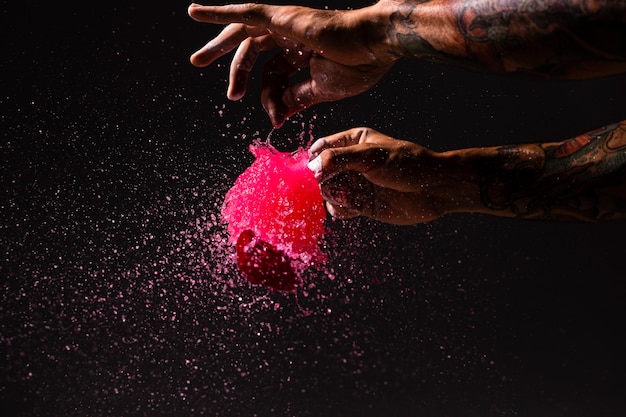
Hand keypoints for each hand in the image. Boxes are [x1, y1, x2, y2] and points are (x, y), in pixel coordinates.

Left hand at [188, 2, 397, 126]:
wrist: (374, 47)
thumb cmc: (357, 66)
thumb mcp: (321, 91)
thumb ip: (297, 98)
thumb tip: (279, 115)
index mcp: (299, 54)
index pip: (272, 77)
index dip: (270, 100)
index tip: (276, 119)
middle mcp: (288, 37)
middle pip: (251, 51)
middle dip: (235, 71)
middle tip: (228, 94)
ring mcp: (283, 24)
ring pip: (242, 33)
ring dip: (217, 46)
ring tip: (197, 61)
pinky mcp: (281, 17)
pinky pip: (245, 13)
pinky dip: (219, 12)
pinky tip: (196, 12)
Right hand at [307, 128, 467, 224]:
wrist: (432, 190)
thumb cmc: (406, 164)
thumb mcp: (370, 156)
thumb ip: (338, 159)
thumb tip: (311, 169)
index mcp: (353, 141)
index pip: (321, 147)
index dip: (313, 159)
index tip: (312, 171)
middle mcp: (351, 162)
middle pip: (321, 173)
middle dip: (324, 182)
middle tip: (333, 187)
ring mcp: (356, 183)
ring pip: (328, 191)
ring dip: (332, 197)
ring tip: (348, 198)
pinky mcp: (361, 203)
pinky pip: (338, 207)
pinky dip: (339, 209)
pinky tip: (352, 208)